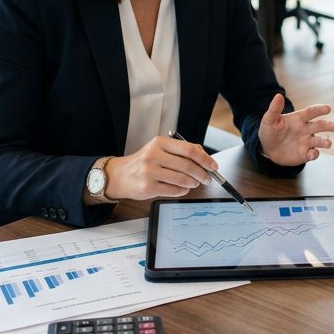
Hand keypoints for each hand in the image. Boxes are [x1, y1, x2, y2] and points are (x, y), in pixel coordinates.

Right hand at [101, 136, 217, 200]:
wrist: (120, 175)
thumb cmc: (144, 162)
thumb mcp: (160, 149)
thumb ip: (182, 150)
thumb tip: (204, 155)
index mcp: (160, 142)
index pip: (189, 150)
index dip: (205, 159)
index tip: (214, 166)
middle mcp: (154, 155)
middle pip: (188, 165)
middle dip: (202, 173)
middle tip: (208, 178)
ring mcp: (150, 172)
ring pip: (182, 179)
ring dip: (193, 182)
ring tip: (195, 183)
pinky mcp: (148, 187)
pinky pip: (174, 190)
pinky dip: (183, 190)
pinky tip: (183, 188)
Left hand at [257, 93, 333, 165]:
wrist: (267, 149)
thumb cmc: (269, 132)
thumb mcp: (269, 120)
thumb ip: (275, 109)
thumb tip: (278, 95)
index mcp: (298, 119)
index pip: (311, 112)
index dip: (319, 110)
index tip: (328, 108)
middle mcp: (305, 130)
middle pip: (319, 126)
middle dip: (328, 126)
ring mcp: (306, 142)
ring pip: (319, 141)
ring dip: (325, 142)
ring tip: (328, 143)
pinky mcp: (304, 154)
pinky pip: (312, 154)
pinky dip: (314, 154)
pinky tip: (313, 153)